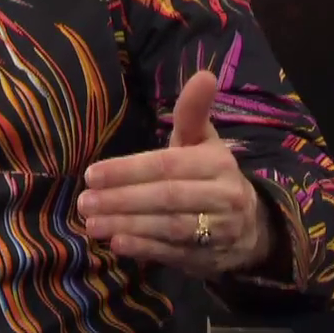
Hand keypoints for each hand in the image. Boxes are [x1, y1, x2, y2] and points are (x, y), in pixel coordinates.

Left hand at [77, 69, 271, 276]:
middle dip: (122, 200)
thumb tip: (204, 74)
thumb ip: (193, 112)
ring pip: (169, 227)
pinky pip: (174, 253)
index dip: (129, 170)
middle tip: (84, 201)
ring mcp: (218, 231)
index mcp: (217, 163)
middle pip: (167, 197)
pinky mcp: (209, 258)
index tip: (91, 174)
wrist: (250, 227)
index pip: (168, 165)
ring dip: (127, 225)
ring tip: (92, 224)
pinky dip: (144, 249)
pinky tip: (116, 243)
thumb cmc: (210, 175)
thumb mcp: (203, 142)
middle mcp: (222, 197)